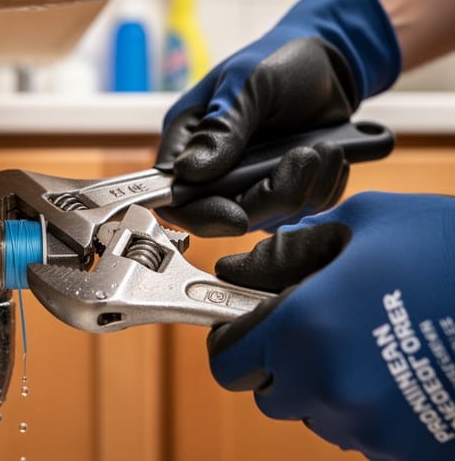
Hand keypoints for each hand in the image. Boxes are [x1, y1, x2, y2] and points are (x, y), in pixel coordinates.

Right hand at [156, 0, 400, 236]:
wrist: (329, 61)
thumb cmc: (279, 59)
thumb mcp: (250, 82)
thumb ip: (222, 127)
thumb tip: (189, 171)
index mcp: (187, 140)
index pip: (177, 196)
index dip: (202, 214)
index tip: (237, 216)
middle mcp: (212, 168)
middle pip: (227, 215)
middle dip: (272, 195)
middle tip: (306, 156)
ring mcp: (247, 183)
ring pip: (268, 216)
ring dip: (305, 187)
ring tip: (326, 147)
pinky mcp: (281, 188)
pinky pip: (302, 211)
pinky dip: (323, 189)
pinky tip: (332, 156)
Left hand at [209, 192, 454, 460]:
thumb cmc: (449, 247)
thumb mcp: (364, 222)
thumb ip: (293, 245)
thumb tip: (250, 264)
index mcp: (303, 328)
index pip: (228, 363)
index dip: (236, 341)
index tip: (251, 328)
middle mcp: (329, 384)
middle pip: (272, 394)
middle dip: (285, 364)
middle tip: (321, 331)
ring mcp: (372, 425)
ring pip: (318, 417)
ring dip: (330, 388)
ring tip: (373, 345)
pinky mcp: (409, 449)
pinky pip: (366, 435)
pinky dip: (373, 410)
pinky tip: (401, 372)